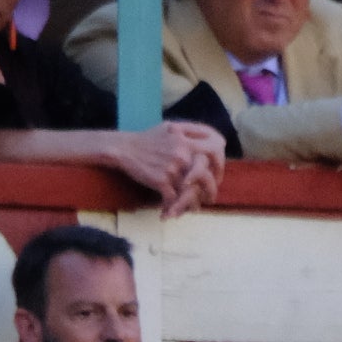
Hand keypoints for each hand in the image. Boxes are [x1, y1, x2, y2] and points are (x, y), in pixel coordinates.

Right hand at [106, 120, 225, 214]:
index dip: (220, 164)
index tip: (217, 174)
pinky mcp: (161, 181)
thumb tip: (218, 142)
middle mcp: (182, 154)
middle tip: (210, 198)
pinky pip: (174, 200)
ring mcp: (172, 168)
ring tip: (194, 209)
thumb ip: (192, 134)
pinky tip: (170, 213)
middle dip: (211, 191)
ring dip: (194, 204)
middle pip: (207, 177)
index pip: (215, 150)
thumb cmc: (147, 139)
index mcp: (186, 140)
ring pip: (192, 192)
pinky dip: (173, 209)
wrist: (122, 148)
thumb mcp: (170, 128)